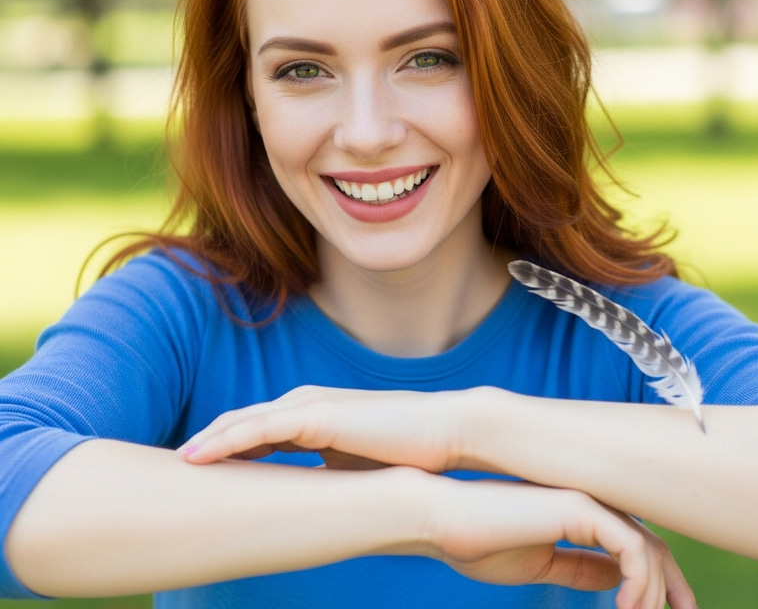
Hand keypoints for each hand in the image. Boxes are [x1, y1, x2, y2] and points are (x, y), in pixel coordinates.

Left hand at [180, 385, 461, 470]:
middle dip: (206, 441)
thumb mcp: (354, 462)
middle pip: (240, 421)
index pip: (256, 429)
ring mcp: (308, 407)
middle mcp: (304, 404)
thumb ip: (327, 468)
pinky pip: (258, 429)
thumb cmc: (406, 450)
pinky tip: (196, 456)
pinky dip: (224, 440)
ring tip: (175, 462)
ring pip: (241, 422)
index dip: (225, 446)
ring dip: (205, 441)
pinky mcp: (316, 417)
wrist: (446, 432)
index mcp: (312, 415)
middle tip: (171, 466)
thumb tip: (311, 493)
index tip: (196, 469)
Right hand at [432, 479, 694, 608]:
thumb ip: (579, 567)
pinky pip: (631, 546)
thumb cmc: (481, 541)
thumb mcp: (541, 564)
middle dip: (676, 588)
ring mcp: (585, 500)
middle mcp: (589, 502)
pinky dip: (641, 580)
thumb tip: (616, 582)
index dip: (661, 581)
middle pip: (653, 544)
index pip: (636, 544)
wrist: (443, 519)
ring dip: (655, 593)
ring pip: (648, 547)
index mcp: (579, 514)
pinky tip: (625, 608)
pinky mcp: (577, 507)